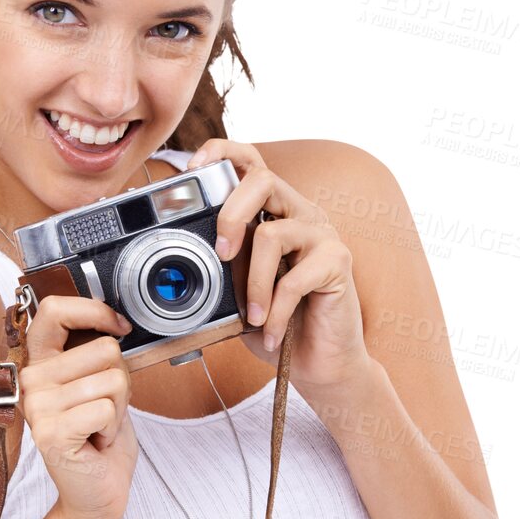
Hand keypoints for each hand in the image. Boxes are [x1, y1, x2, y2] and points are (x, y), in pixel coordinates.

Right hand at [19, 295, 138, 518]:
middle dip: (119, 381)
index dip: (93, 310)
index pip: (55, 311)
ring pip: (112, 380)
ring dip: (118, 408)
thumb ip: (97, 354)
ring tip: (98, 427)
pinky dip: (113, 426)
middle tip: (102, 410)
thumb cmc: (100, 438)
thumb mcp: (100, 385)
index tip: (118, 326)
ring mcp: (38, 407)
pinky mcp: (51, 432)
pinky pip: (106, 408)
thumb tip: (115, 323)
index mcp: (41, 363)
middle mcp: (32, 381)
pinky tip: (95, 441)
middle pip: (104, 349)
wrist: (97, 492)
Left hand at [188, 139, 370, 396]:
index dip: (221, 154)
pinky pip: (295, 278)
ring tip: (252, 316)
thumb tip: (181, 257)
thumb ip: (220, 266)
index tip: (192, 172)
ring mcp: (322, 235)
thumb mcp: (236, 292)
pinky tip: (270, 331)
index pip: (251, 162)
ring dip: (252, 284)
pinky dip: (275, 311)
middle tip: (221, 255)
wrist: (318, 364)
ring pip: (272, 234)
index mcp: (275, 211)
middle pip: (262, 179)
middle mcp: (301, 213)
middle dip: (230, 215)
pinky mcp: (338, 262)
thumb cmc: (274, 324)